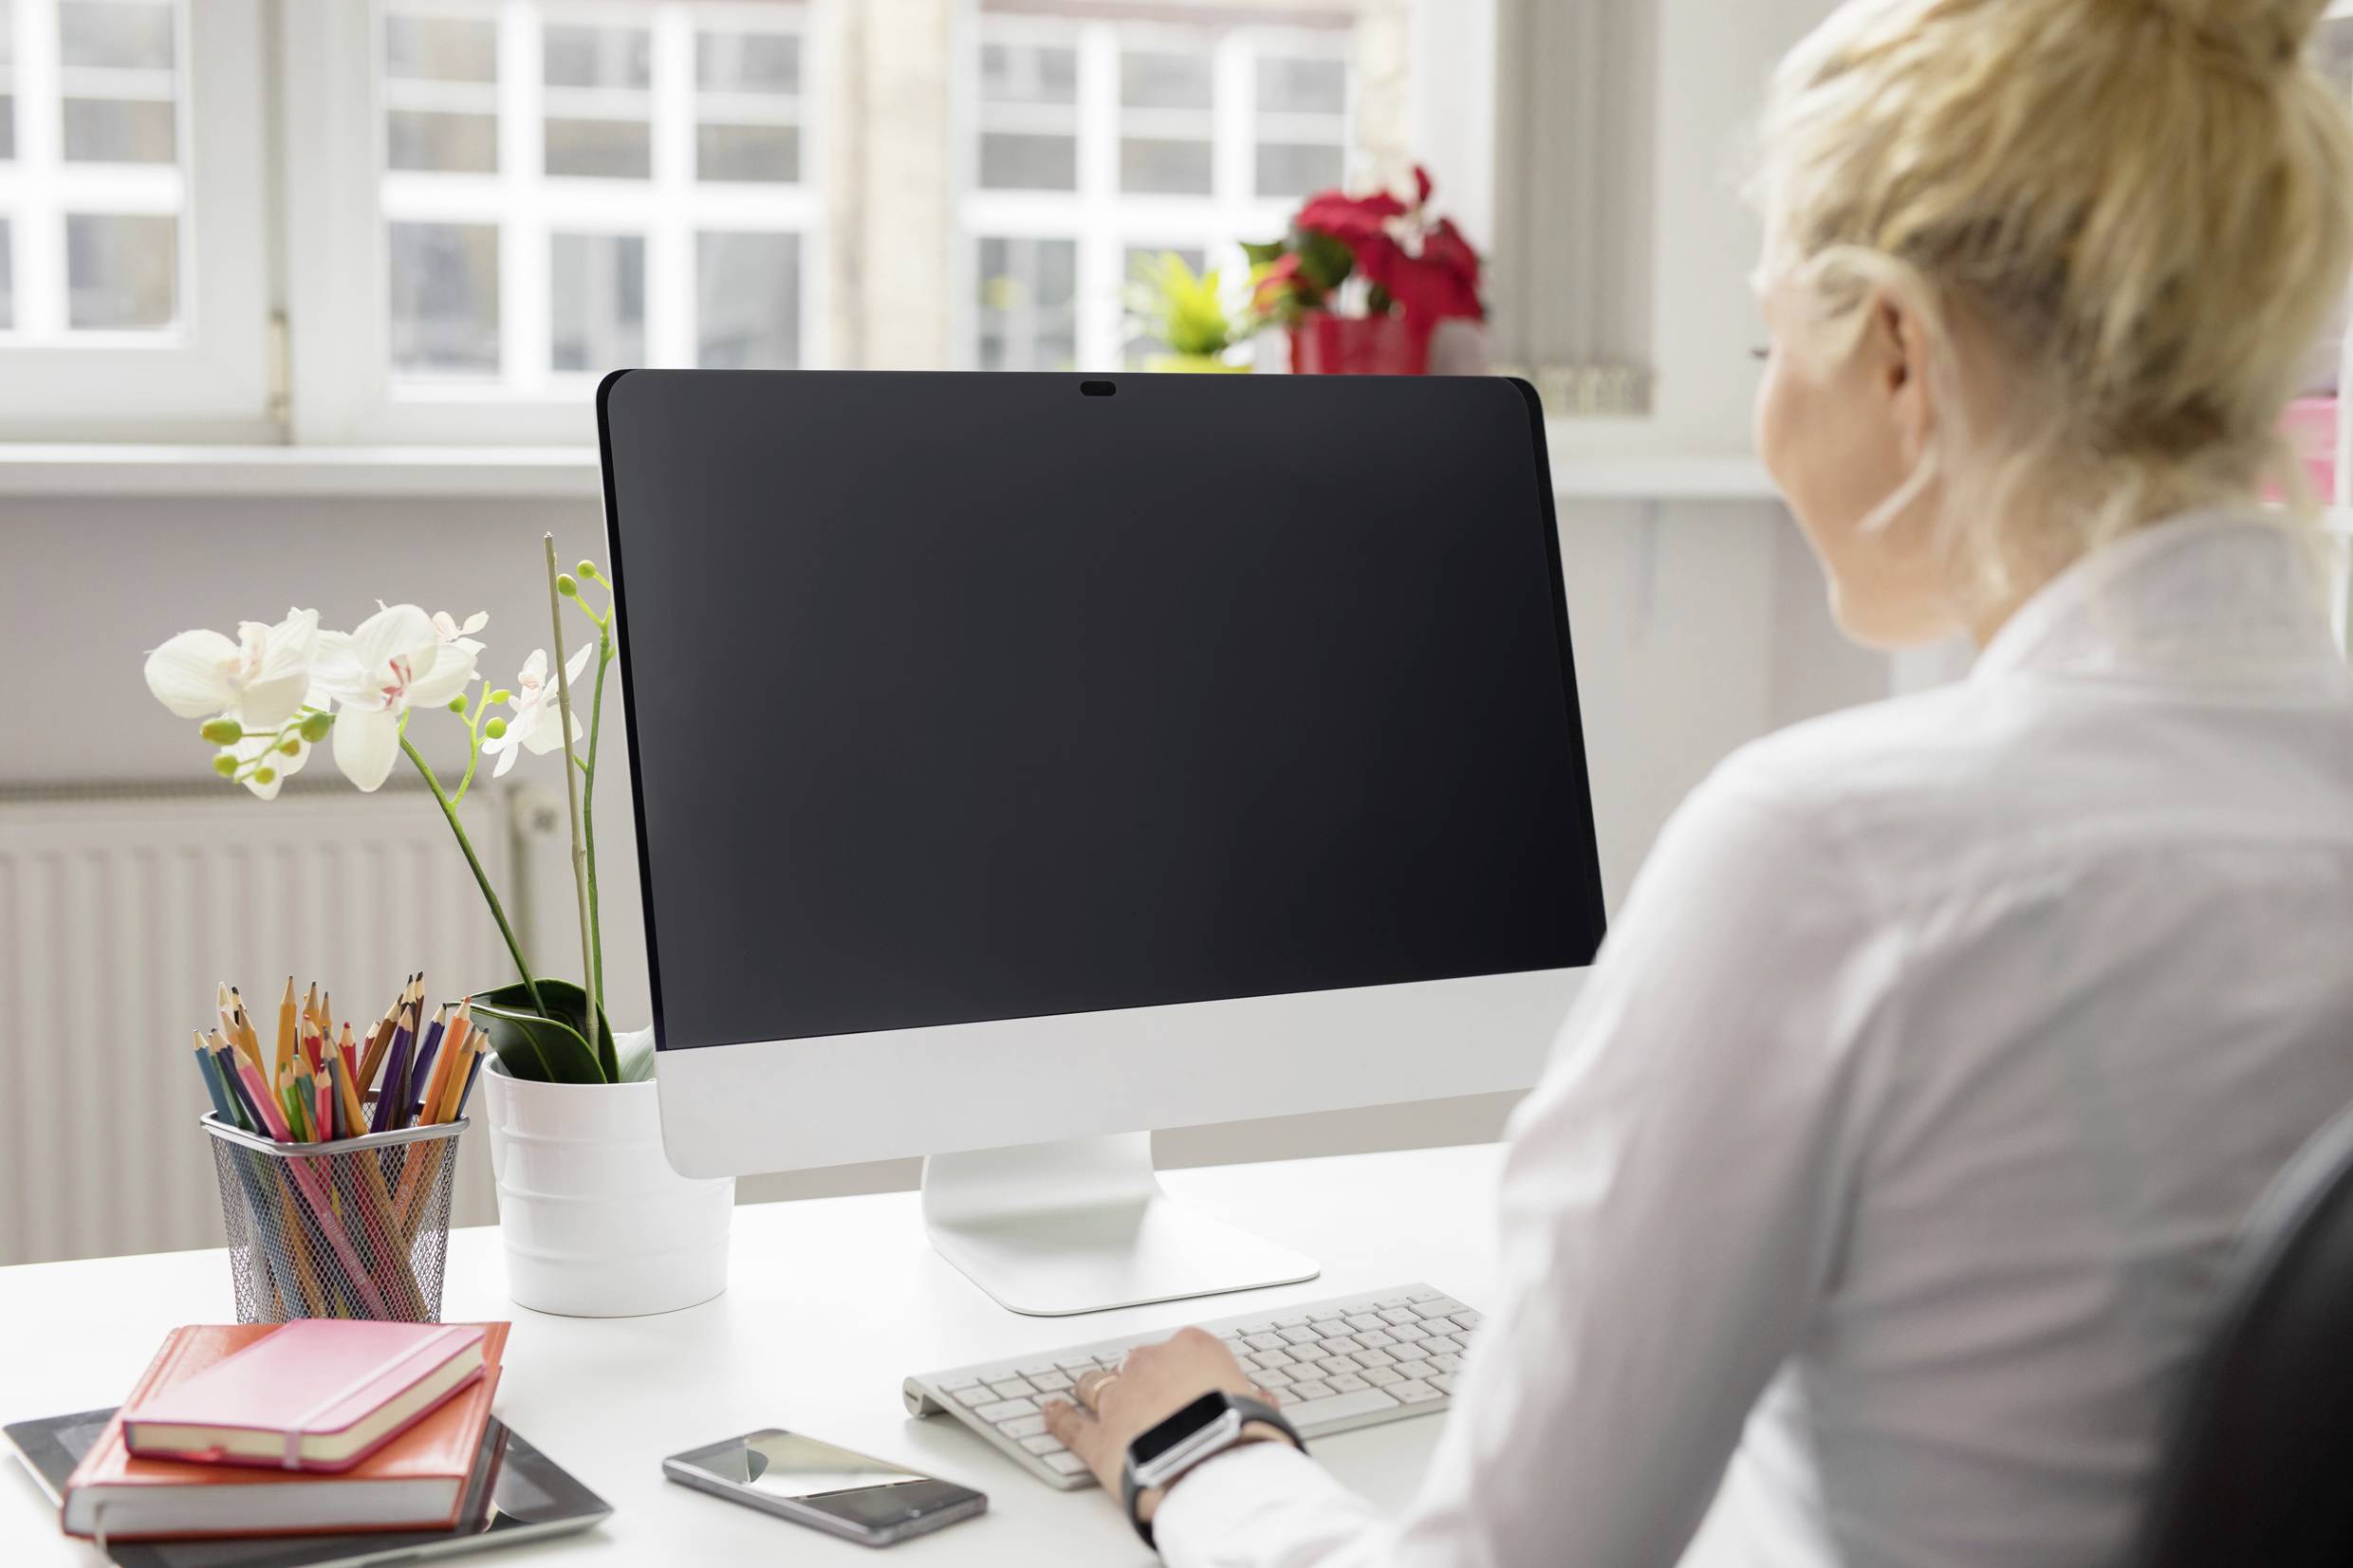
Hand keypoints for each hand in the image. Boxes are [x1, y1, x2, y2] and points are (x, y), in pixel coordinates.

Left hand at [1041, 1328, 1289, 1524]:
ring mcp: (1119, 1399)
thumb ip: (1251, 1398)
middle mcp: (1150, 1364)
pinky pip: (1071, 1425)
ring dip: (1094, 1389)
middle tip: (1151, 1397)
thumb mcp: (1259, 1409)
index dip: (1184, 1370)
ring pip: (1097, 1385)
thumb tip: (1258, 1400)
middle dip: (1141, 1378)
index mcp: (1193, 1347)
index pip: (1183, 1348)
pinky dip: (1059, 1419)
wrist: (1211, 1466)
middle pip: (1138, 1363)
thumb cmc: (1241, 1433)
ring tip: (1091, 1392)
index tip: (1189, 1382)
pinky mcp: (1098, 1438)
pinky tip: (1050, 1413)